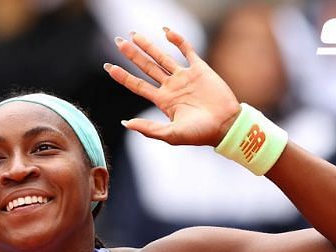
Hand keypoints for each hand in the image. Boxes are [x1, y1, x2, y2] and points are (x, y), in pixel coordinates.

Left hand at [104, 28, 241, 146]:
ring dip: (148, 46)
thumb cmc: (200, 134)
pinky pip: (187, 51)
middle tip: (118, 41)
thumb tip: (126, 123)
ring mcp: (184, 77)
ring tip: (133, 35)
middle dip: (132, 55)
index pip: (137, 85)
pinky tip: (166, 31)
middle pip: (146, 67)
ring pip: (162, 57)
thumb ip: (149, 128)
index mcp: (163, 101)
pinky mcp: (200, 69)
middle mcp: (171, 87)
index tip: (108, 67)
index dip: (122, 76)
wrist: (227, 126)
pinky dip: (177, 40)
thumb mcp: (171, 135)